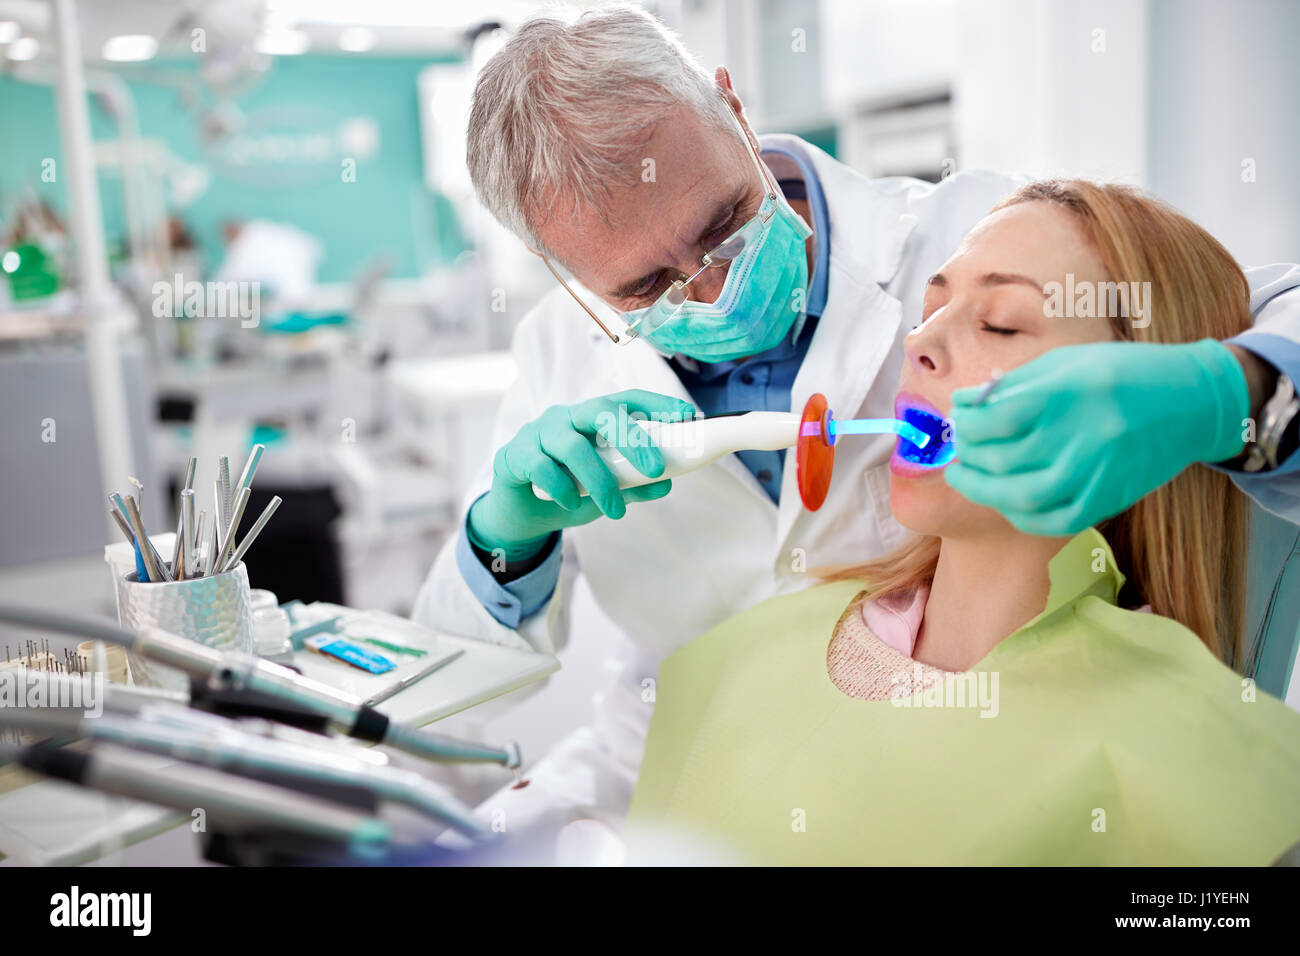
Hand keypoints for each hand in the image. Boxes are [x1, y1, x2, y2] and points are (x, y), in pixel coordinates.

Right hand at [469, 390, 696, 557]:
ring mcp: (538, 433)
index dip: (656, 404)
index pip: (625, 400)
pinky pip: (541, 467)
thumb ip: (632, 485)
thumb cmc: (566, 490)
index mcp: (590, 418)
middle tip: (655, 470)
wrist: (518, 512)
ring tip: (615, 510)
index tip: (686, 416)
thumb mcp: (604, 490)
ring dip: (599, 479)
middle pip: (601, 411)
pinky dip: (561, 488)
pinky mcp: (515, 456)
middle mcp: (565, 417)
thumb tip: (667, 483)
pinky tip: (571, 504)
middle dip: (632, 438)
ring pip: (573, 445)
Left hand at [944, 339, 1249, 534]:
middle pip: (1003, 459)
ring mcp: (1099, 472)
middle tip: (961, 448)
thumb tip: (963, 405)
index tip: (958, 417)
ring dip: (983, 490)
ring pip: (1022, 496)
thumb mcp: (1067, 362)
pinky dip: (1019, 514)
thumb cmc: (1122, 373)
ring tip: (967, 476)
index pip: (998, 418)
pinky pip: (1052, 520)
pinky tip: (1004, 499)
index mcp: (1071, 392)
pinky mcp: (1110, 499)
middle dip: (969, 454)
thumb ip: (1013, 385)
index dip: (968, 422)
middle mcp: (1085, 435)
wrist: (1193, 401)